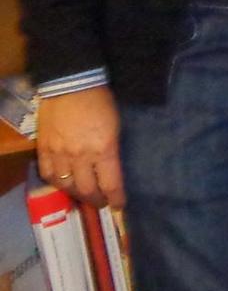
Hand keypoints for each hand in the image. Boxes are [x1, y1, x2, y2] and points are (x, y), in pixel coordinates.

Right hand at [36, 87, 125, 207]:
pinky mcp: (44, 148)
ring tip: (84, 195)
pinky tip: (63, 184)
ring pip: (66, 185)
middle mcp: (81, 156)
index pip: (111, 184)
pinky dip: (56, 183)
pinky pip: (48, 174)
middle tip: (102, 202)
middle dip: (97, 200)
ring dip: (76, 194)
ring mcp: (60, 153)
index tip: (119, 205)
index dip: (115, 198)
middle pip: (87, 189)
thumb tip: (112, 169)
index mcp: (104, 149)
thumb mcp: (116, 127)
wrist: (72, 84)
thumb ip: (111, 150)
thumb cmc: (101, 102)